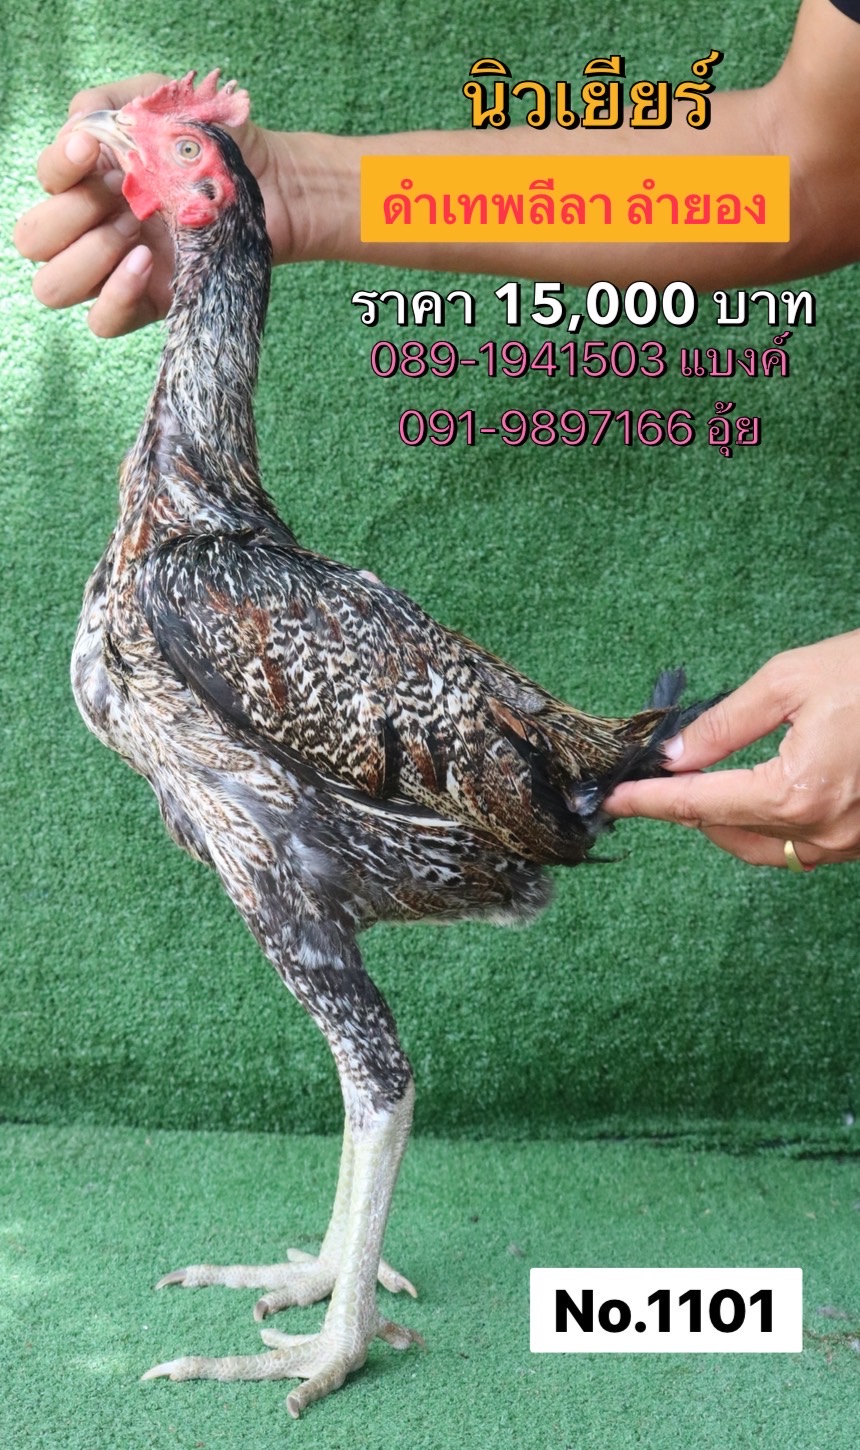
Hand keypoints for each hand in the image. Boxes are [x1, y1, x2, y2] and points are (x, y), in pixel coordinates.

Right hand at [13, 75, 296, 336]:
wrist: (273, 185)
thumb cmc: (217, 144)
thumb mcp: (164, 103)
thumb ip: (112, 105)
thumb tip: (77, 128)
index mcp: (89, 179)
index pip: (45, 180)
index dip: (59, 166)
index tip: (92, 147)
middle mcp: (91, 227)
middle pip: (33, 241)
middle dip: (68, 217)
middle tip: (121, 198)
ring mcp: (116, 270)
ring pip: (55, 286)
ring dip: (88, 256)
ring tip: (135, 231)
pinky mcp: (147, 304)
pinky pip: (103, 321)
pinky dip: (115, 295)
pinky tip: (146, 264)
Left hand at [605, 632, 859, 868]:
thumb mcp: (790, 680)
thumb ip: (725, 724)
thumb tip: (677, 754)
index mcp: (797, 792)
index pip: (700, 805)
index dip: (650, 802)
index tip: (615, 800)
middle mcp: (823, 830)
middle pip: (725, 832)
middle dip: (686, 806)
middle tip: (659, 775)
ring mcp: (849, 843)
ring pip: (763, 847)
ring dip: (725, 821)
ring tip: (702, 783)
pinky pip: (801, 846)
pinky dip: (767, 824)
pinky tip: (754, 792)